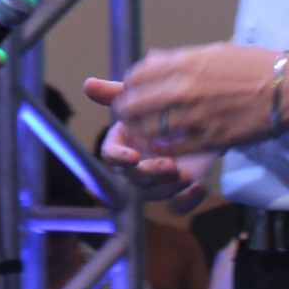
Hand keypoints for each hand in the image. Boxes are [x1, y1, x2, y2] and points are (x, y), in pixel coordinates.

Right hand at [84, 80, 213, 210]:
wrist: (189, 117)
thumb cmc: (158, 107)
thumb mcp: (139, 97)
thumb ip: (114, 94)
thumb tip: (88, 83)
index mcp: (122, 144)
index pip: (111, 155)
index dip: (119, 158)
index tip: (133, 156)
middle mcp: (136, 165)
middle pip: (135, 178)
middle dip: (152, 174)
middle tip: (170, 165)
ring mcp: (156, 179)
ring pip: (156, 193)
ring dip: (169, 187)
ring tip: (186, 175)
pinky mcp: (177, 188)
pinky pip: (179, 204)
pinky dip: (189, 200)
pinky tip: (201, 185)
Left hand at [99, 42, 281, 152]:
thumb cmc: (253, 66)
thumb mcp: (212, 52)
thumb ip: (177, 58)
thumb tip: (151, 60)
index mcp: (183, 63)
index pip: (135, 76)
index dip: (128, 86)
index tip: (130, 91)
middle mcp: (184, 88)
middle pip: (134, 104)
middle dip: (125, 111)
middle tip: (126, 116)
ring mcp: (196, 115)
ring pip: (149, 129)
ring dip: (141, 132)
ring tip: (141, 133)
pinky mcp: (212, 138)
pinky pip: (175, 148)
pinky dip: (164, 149)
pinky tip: (163, 147)